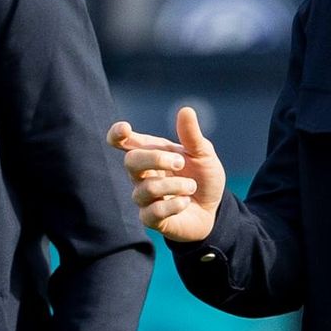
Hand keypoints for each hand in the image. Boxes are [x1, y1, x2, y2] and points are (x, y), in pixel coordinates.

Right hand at [109, 107, 224, 243]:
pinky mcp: (150, 219)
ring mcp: (144, 198)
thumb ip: (192, 136)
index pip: (124, 142)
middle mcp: (142, 175)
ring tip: (191, 187)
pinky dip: (173, 205)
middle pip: (130, 161)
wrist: (213, 210)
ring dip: (174, 185)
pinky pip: (152, 212)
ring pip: (146, 189)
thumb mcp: (203, 154)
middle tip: (180, 163)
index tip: (125, 130)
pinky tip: (185, 202)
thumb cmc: (203, 179)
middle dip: (156, 159)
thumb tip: (186, 110)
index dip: (117, 135)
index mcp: (152, 153)